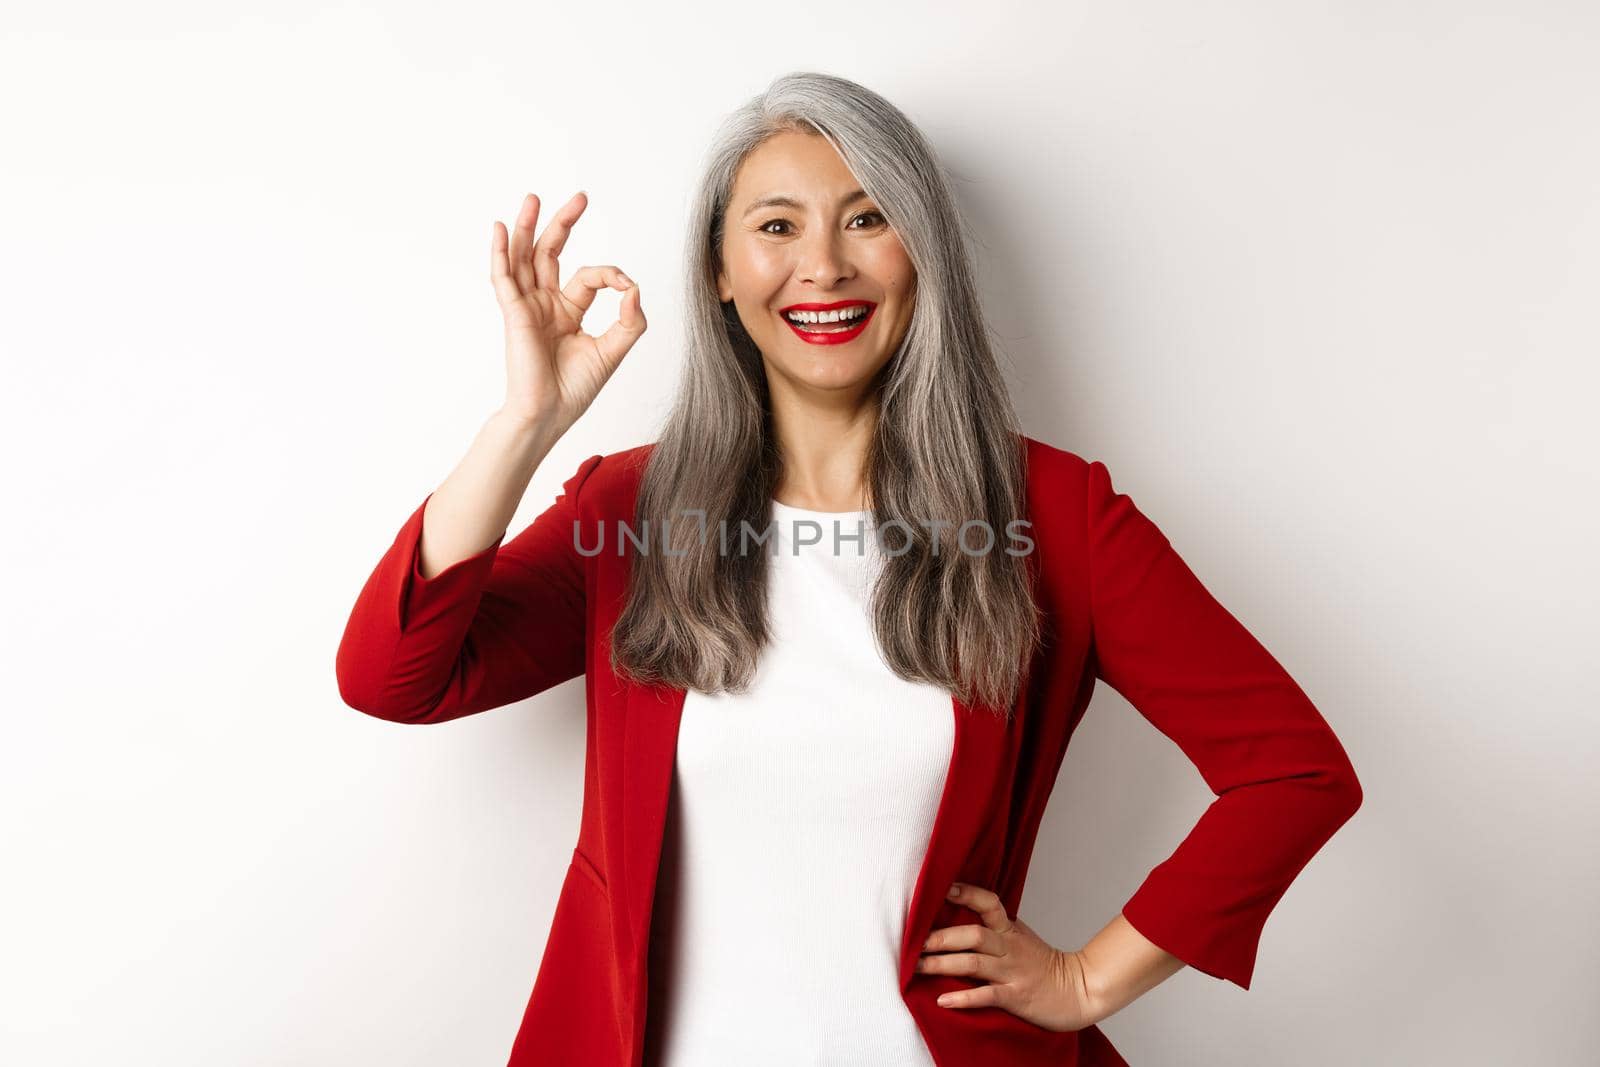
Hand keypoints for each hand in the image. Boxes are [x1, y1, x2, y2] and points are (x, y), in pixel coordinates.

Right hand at [489, 190, 646, 432]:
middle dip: (563, 224)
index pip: (588, 276)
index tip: (626, 286)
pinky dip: (499, 253)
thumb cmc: (575, 390)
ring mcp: (527, 307)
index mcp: (568, 311)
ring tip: (532, 199)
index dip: (610, 275)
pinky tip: (498, 229)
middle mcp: (545, 304)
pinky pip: (503, 278)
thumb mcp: (612, 352)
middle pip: (550, 253)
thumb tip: (635, 288)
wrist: (548, 414)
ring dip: (527, 227)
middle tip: (579, 198)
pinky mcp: (514, 314)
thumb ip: (629, 321)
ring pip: (524, 258)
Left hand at [916, 881, 1099, 1031]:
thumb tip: (960, 917)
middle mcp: (1009, 948)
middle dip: (942, 938)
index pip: (989, 903)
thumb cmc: (1044, 965)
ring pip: (973, 963)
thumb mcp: (1021, 938)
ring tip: (918, 967)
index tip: (944, 889)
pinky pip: (986, 995)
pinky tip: (943, 1000)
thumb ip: (996, 929)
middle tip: (916, 942)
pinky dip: (963, 998)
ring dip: (943, 964)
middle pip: (974, 935)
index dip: (967, 894)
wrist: (1079, 990)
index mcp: (1010, 930)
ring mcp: (1012, 973)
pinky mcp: (1015, 997)